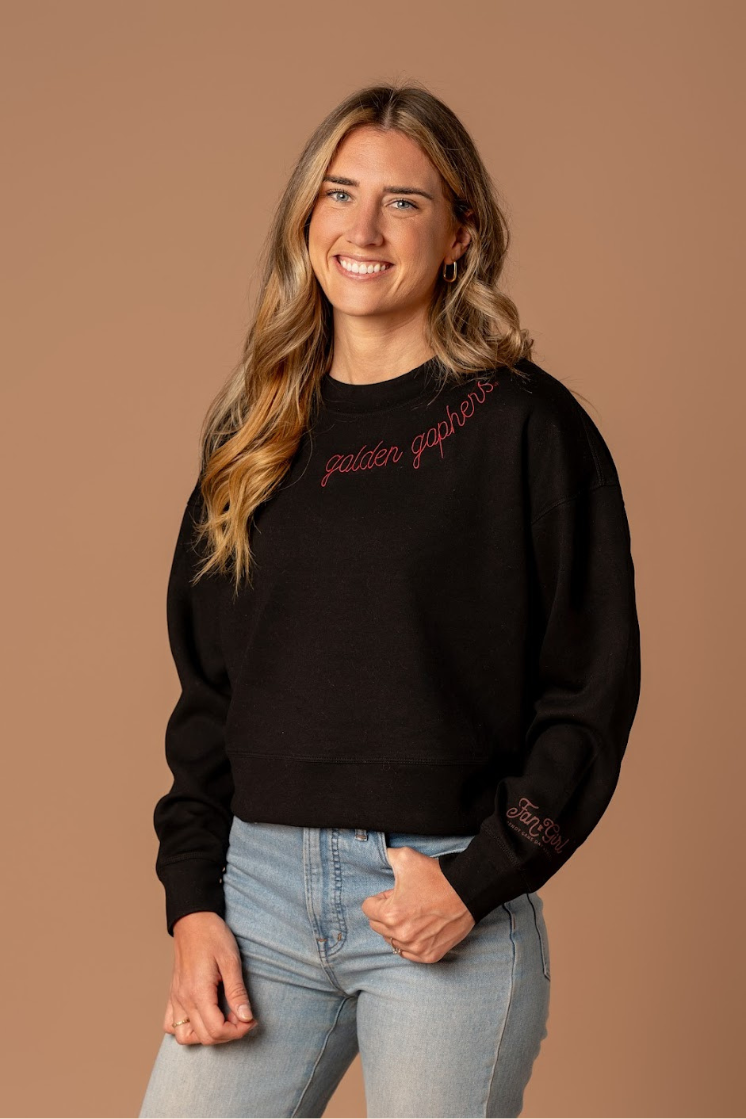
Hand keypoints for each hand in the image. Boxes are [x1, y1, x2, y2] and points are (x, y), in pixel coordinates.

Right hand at [165, 912, 258, 1044]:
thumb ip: (237, 992)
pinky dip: (187, 1029)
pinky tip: (204, 1016)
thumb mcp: (231, 960)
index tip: (250, 1019)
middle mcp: (183, 999)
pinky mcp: (173, 995)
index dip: (238, 1031)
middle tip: (243, 1016)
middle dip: (228, 1034)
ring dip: (207, 1035)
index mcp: (198, 992)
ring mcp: (176, 998)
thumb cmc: (213, 935)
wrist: (193, 920)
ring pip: (185, 1037)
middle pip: (205, 1037)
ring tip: (223, 1018)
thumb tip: (246, 1018)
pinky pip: (171, 1025)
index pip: (216, 1031)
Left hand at [361, 846, 475, 962]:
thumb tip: (381, 854)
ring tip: (413, 914)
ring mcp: (416, 947)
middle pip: (377, 926)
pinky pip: (409, 953)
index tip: (393, 893)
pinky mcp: (430, 955)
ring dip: (397, 929)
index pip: (368, 908)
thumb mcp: (406, 858)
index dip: (379, 898)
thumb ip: (386, 856)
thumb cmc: (436, 876)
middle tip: (404, 902)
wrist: (467, 891)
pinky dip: (411, 942)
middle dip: (386, 913)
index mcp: (390, 914)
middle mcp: (401, 935)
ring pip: (392, 940)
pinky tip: (419, 928)